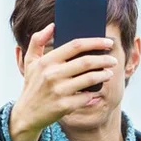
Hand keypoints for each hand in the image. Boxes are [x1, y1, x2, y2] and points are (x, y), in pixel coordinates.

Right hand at [7, 24, 116, 140]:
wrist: (27, 114)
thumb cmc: (32, 86)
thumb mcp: (30, 62)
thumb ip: (37, 41)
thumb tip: (52, 26)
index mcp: (46, 61)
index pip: (75, 46)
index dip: (94, 42)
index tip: (107, 42)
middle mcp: (52, 75)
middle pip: (86, 62)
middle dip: (104, 59)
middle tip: (113, 60)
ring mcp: (58, 91)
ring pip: (89, 79)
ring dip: (103, 75)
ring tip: (109, 73)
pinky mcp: (64, 106)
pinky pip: (86, 97)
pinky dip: (93, 93)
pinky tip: (96, 91)